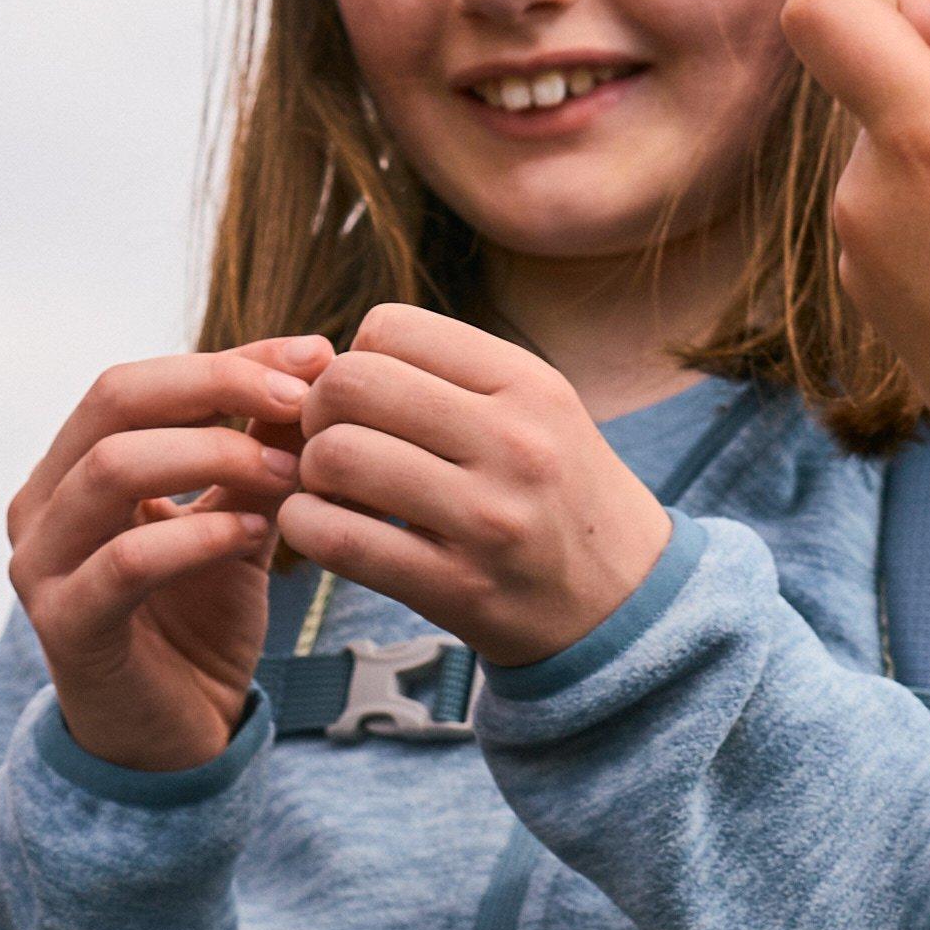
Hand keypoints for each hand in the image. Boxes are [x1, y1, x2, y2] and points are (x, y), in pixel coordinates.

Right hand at [2, 342, 326, 778]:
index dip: (224, 361)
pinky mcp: (65, 627)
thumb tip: (309, 363)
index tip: (313, 356)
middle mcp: (40, 506)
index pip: (134, 381)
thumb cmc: (198, 622)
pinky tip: (258, 533)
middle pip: (114, 399)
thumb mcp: (237, 519)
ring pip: (113, 467)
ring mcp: (41, 566)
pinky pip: (127, 560)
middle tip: (301, 401)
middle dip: (216, 387)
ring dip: (215, 456)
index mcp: (68, 469)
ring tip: (289, 472)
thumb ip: (257, 452)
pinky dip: (199, 536)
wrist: (174, 740)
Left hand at [275, 302, 679, 666]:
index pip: (390, 327)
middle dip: (319, 411)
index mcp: (530, 384)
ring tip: (338, 489)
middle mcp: (512, 443)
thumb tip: (342, 355)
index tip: (368, 397)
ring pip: (335, 457)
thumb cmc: (559, 494)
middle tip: (333, 440)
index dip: (356, 357)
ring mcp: (485, 518)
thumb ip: (456, 375)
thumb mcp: (540, 410)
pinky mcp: (455, 586)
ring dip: (311, 473)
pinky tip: (324, 526)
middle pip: (351, 385)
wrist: (625, 601)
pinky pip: (337, 538)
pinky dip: (305, 526)